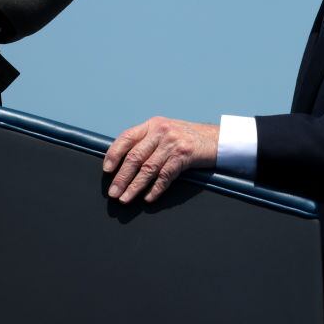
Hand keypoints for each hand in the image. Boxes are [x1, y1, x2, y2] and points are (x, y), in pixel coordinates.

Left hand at [103, 117, 218, 203]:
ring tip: (125, 198)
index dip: (114, 154)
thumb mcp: (166, 132)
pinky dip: (155, 189)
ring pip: (148, 168)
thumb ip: (147, 141)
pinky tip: (148, 198)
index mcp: (153, 124)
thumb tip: (123, 162)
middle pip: (135, 157)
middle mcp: (161, 131)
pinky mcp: (185, 155)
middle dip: (122, 177)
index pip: (127, 138)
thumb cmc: (187, 138)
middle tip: (113, 193)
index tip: (106, 170)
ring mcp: (173, 142)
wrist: (217, 138)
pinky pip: (165, 175)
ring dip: (134, 187)